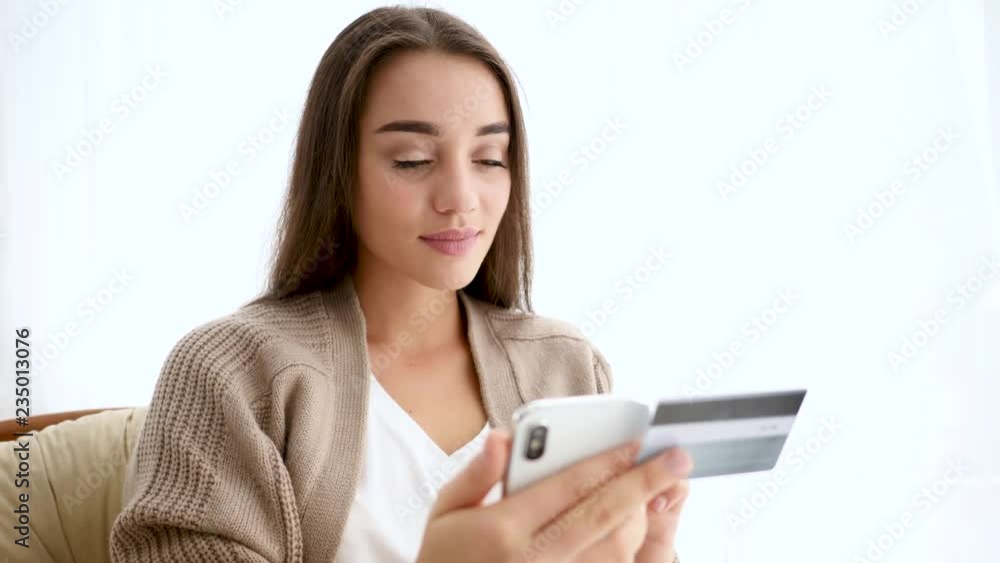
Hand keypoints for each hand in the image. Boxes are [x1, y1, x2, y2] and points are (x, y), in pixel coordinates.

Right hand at [415, 430, 690, 562]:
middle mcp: (535, 559)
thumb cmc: (445, 559)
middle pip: (604, 515)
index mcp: (504, 528)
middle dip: (645, 482)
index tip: (637, 441)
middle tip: (678, 459)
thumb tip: (503, 438)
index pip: (569, 486)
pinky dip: (628, 549)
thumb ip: (477, 474)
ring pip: (616, 548)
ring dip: (640, 516)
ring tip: (653, 490)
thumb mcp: (445, 512)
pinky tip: (633, 527)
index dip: (608, 460)